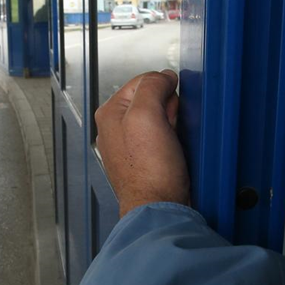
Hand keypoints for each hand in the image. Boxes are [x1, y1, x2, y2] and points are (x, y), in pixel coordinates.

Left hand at [95, 70, 189, 216]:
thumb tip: (164, 76)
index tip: (171, 105)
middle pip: (151, 100)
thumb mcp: (147, 115)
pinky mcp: (144, 160)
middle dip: (168, 110)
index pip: (142, 81)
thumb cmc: (149, 170)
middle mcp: (115, 128)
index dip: (163, 88)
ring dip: (172, 125)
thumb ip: (152, 87)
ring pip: (159, 119)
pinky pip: (162, 138)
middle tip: (169, 128)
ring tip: (172, 143)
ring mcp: (129, 145)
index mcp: (110, 112)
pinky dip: (172, 140)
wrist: (158, 208)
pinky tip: (174, 152)